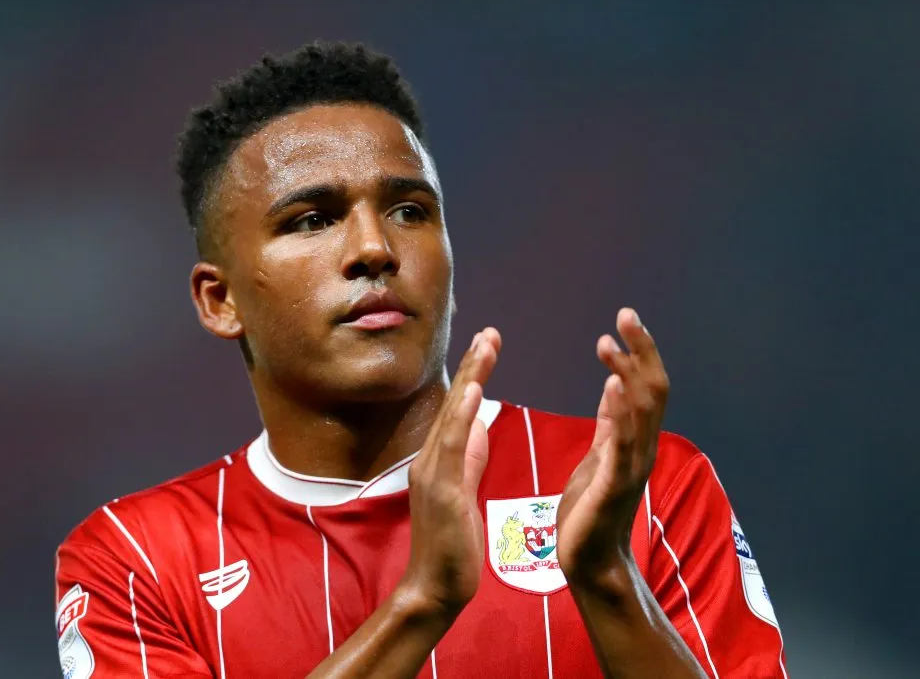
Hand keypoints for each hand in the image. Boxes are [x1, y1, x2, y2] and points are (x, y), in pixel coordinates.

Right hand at [399, 327, 501, 617]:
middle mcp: (430, 460)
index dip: (472, 375)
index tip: (488, 344)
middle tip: (490, 332)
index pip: (458, 409)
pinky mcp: (442, 492)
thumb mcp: (462, 492)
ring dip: (470, 380)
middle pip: (454, 404)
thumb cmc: (451, 545)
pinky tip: (474, 392)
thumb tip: (476, 426)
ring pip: (452, 417)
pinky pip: (452, 448)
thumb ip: (468, 459)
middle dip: (473, 366)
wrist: (435, 588)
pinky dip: (462, 417)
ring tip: (485, 347)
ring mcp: (432, 474)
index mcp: (438, 460)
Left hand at [556, 308, 668, 585]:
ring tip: (609, 342)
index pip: (646, 387)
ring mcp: (632, 465)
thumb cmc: (591, 510)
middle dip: (641, 350)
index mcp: (636, 440)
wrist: (589, 560)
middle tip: (625, 315)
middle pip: (652, 390)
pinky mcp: (614, 483)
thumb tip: (615, 386)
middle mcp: (642, 448)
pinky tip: (611, 384)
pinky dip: (619, 411)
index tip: (623, 321)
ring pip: (641, 410)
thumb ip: (610, 423)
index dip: (640, 352)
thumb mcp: (600, 456)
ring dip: (627, 372)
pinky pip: (622, 441)